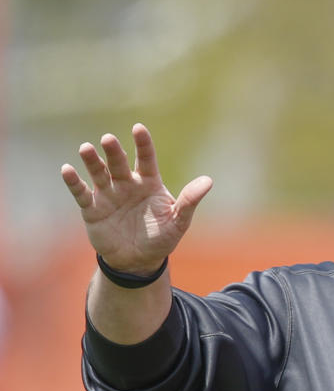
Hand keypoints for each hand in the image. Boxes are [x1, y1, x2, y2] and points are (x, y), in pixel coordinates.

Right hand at [61, 123, 211, 273]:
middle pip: (118, 163)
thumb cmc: (161, 238)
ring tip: (86, 149)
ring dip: (92, 161)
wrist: (138, 261)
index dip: (142, 144)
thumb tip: (208, 181)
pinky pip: (81, 193)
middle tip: (109, 140)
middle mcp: (126, 184)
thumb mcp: (178, 221)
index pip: (146, 159)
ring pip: (98, 173)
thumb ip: (189, 201)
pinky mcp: (92, 209)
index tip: (139, 129)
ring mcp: (108, 195)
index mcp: (149, 183)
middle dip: (113, 152)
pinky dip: (74, 182)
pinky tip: (67, 170)